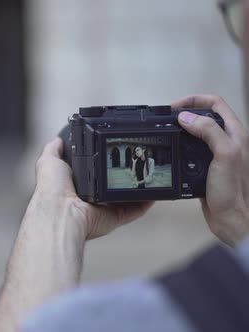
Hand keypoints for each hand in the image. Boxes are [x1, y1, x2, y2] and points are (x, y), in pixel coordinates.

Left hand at [35, 138, 153, 239]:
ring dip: (138, 187)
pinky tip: (153, 191)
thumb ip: (54, 150)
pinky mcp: (114, 217)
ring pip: (126, 197)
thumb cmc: (52, 189)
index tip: (115, 151)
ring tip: (148, 172)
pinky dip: (146, 202)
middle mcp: (90, 197)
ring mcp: (103, 208)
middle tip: (136, 160)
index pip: (93, 171)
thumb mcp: (49, 162)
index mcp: (76, 184)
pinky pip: (135, 210)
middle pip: (112, 183)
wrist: (60, 211)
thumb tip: (58, 139)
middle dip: (124, 173)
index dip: (103, 162)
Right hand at [173, 95, 248, 245]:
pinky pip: (189, 151)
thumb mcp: (224, 154)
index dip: (194, 100)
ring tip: (166, 132)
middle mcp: (226, 141)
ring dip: (180, 130)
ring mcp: (215, 154)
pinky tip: (171, 152)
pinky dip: (179, 148)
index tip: (175, 107)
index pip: (215, 104)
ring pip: (195, 133)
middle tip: (168, 118)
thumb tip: (186, 117)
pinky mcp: (205, 167)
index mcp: (235, 133)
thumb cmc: (234, 189)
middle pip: (203, 116)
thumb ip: (208, 131)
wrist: (232, 218)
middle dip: (185, 113)